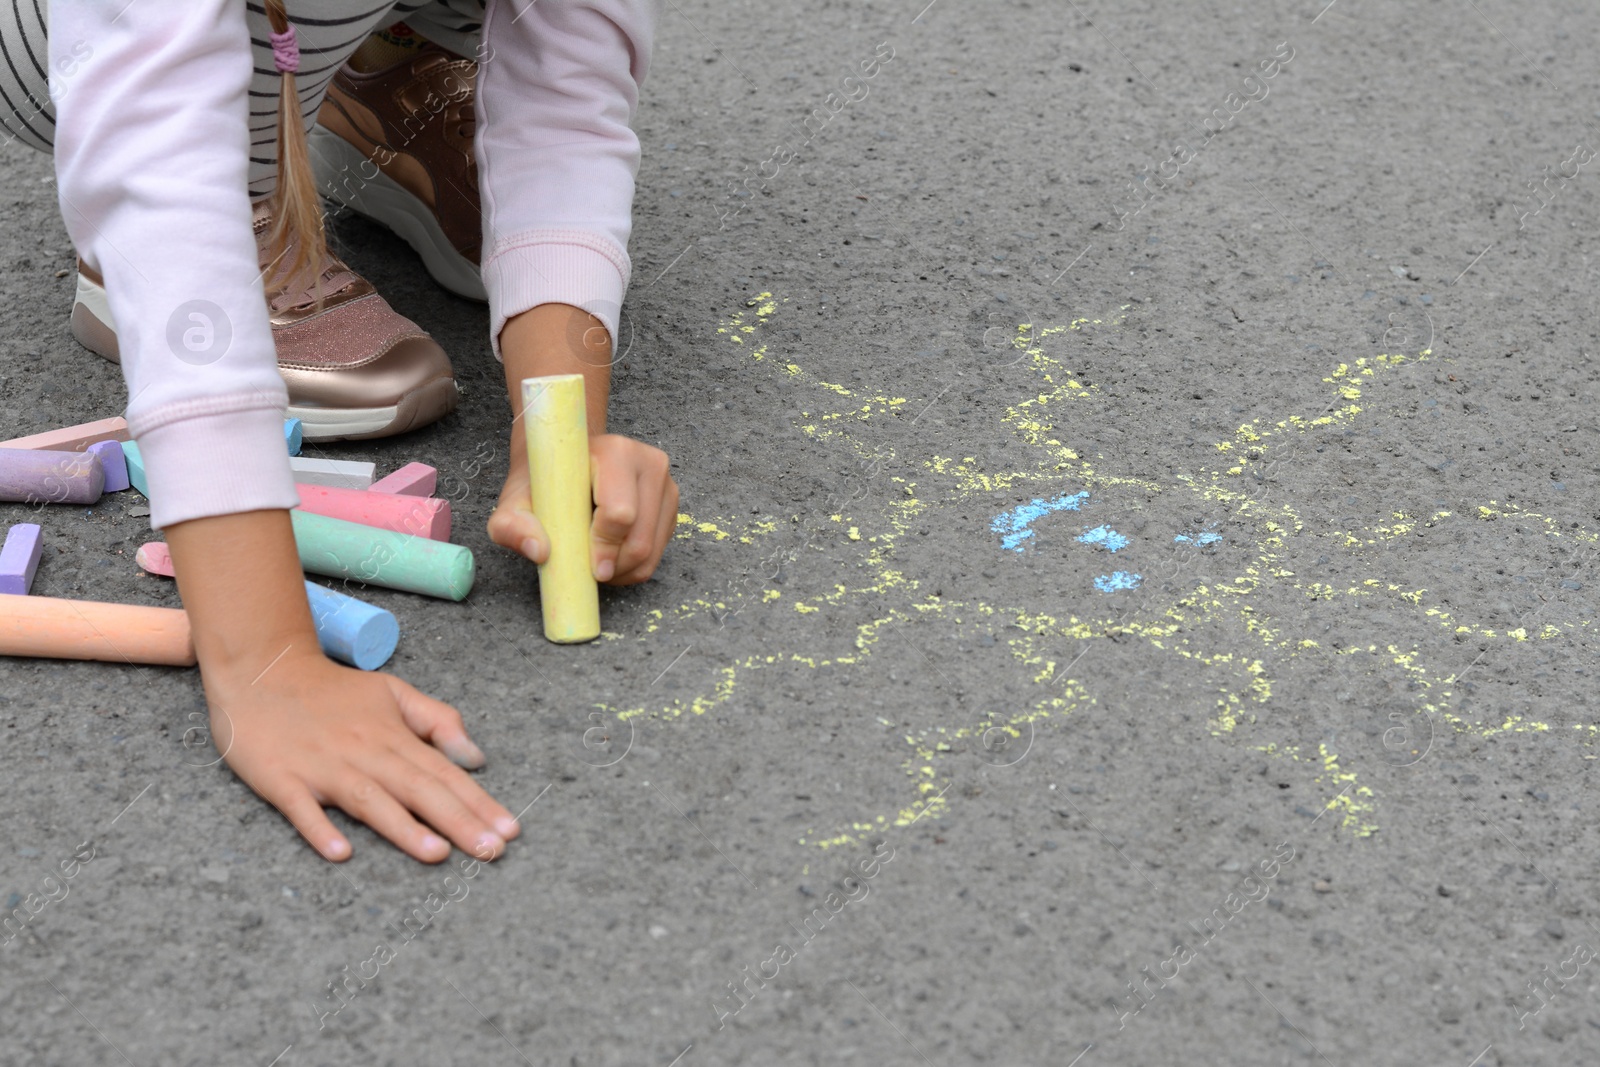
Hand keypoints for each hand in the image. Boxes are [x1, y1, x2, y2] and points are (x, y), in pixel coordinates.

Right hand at [204, 647, 520, 862]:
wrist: (262, 670)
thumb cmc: (332, 691)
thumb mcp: (392, 693)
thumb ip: (437, 721)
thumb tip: (475, 758)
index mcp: (393, 736)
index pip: (444, 773)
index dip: (478, 802)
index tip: (510, 830)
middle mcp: (365, 752)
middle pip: (419, 790)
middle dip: (459, 821)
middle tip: (492, 852)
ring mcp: (323, 767)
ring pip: (370, 800)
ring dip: (403, 828)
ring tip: (437, 854)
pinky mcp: (282, 779)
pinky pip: (302, 808)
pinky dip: (320, 828)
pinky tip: (340, 851)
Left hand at [488, 432, 677, 584]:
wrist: (565, 467)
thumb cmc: (544, 484)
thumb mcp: (515, 501)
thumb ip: (511, 526)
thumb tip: (539, 551)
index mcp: (616, 452)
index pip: (621, 514)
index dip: (602, 547)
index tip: (585, 563)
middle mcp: (649, 463)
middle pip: (641, 540)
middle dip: (613, 566)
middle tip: (586, 567)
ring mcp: (666, 485)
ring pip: (652, 552)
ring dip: (622, 570)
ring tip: (595, 561)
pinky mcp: (670, 506)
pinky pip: (658, 554)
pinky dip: (633, 568)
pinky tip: (610, 556)